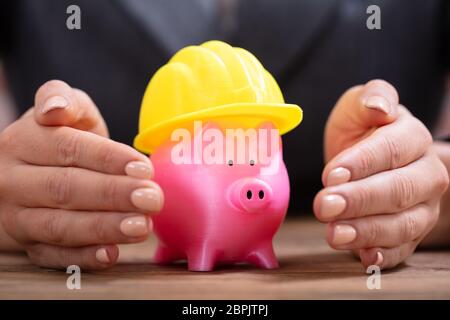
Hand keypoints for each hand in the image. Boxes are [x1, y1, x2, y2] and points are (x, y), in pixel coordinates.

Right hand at [0, 80, 163, 269]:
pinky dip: (82, 258)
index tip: (144, 169)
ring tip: (141, 227)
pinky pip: (51, 256)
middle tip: (152, 199)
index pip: (69, 149)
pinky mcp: (26, 244)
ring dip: (103, 229)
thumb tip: (54, 109)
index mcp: (25, 141)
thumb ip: (63, 99)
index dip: (108, 159)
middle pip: (65, 189)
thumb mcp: (65, 112)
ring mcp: (16, 216)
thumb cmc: (59, 138)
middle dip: (113, 195)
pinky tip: (111, 254)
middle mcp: (13, 180)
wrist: (28, 171)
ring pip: (59, 226)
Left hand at [314, 80, 448, 269]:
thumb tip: (380, 106)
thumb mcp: (357, 108)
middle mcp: (426, 174)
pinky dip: (384, 255)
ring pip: (404, 223)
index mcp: (413, 137)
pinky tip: (364, 256)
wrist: (366, 163)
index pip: (394, 149)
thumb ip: (370, 98)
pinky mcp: (410, 235)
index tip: (331, 174)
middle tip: (325, 206)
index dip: (363, 163)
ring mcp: (422, 207)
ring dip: (367, 231)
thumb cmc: (360, 133)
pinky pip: (403, 249)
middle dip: (360, 200)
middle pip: (400, 189)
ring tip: (334, 234)